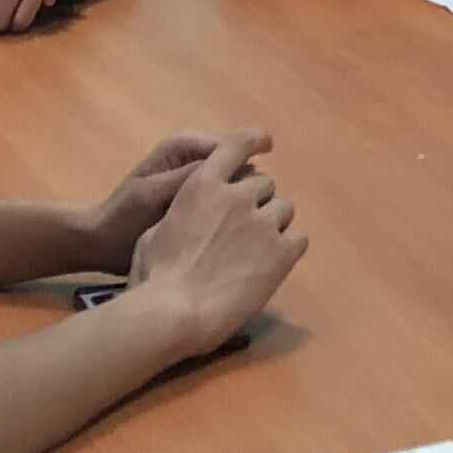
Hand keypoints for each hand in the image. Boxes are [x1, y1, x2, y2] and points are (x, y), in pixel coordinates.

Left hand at [82, 128, 262, 270]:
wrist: (102, 240)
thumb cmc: (124, 216)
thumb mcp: (153, 194)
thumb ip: (189, 177)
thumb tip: (233, 166)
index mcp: (185, 145)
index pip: (235, 142)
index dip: (254, 160)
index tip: (261, 191)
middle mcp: (197, 155)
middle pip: (242, 161)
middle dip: (251, 185)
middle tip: (253, 215)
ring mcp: (201, 177)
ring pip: (239, 181)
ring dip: (244, 200)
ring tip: (246, 227)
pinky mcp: (201, 199)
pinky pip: (229, 198)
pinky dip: (234, 212)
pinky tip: (236, 232)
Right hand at [123, 133, 304, 352]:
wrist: (176, 312)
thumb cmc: (154, 276)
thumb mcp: (154, 234)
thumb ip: (179, 215)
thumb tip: (189, 215)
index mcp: (203, 186)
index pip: (236, 146)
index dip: (252, 140)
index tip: (265, 142)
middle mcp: (238, 197)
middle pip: (264, 183)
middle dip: (256, 200)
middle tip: (243, 227)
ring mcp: (263, 223)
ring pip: (284, 208)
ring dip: (273, 222)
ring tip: (256, 250)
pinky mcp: (282, 252)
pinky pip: (299, 239)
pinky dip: (288, 248)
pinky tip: (271, 266)